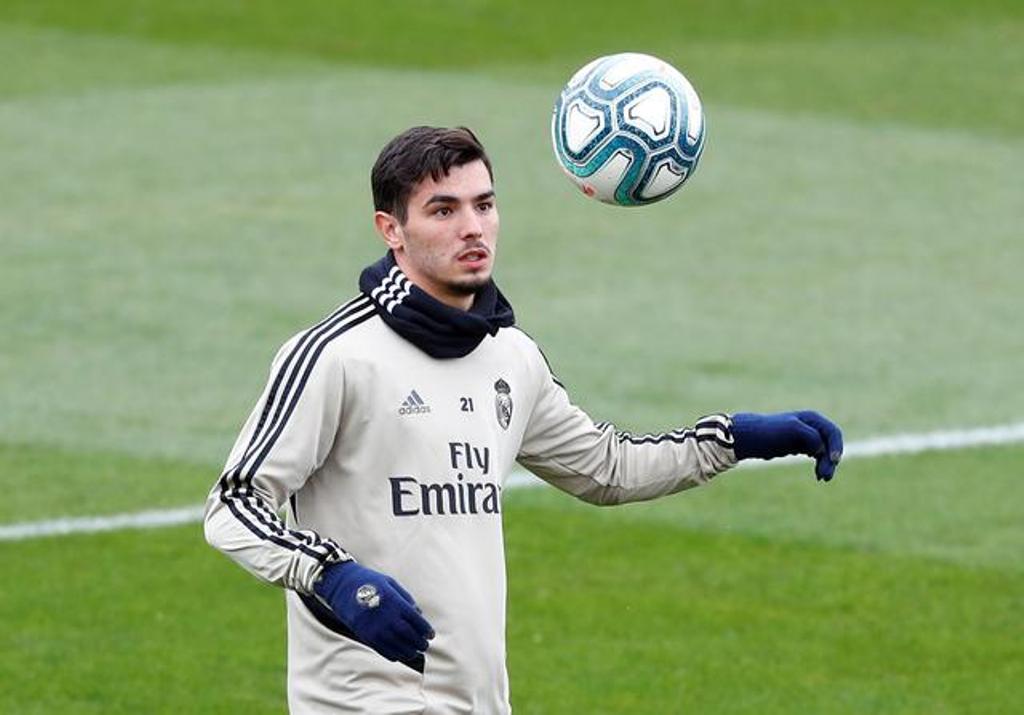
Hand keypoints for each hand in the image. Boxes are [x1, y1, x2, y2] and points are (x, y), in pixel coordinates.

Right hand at [314, 561, 434, 662]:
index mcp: (394, 602)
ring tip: (415, 651)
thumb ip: (406, 598)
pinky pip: (382, 650)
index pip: (416, 621)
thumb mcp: (391, 583)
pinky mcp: (365, 636)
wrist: (342, 586)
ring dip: (409, 651)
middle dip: (419, 643)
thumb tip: (418, 614)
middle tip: (424, 645)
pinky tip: (400, 654)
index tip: (430, 634)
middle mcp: (386, 618)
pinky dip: (394, 654)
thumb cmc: (369, 582)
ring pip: (397, 646)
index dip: (426, 630)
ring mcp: (375, 629)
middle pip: (408, 636)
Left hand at [731, 410, 843, 480]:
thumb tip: (821, 448)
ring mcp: (808, 437)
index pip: (833, 432)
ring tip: (822, 478)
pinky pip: (818, 456)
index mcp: (812, 419)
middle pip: (831, 444)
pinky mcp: (801, 446)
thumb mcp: (791, 430)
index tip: (834, 461)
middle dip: (831, 460)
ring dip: (827, 465)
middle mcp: (812, 426)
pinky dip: (820, 465)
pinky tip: (818, 476)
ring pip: (826, 452)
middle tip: (826, 477)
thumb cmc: (770, 431)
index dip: (836, 447)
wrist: (751, 438)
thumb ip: (810, 435)